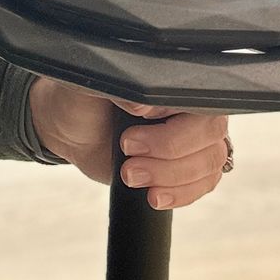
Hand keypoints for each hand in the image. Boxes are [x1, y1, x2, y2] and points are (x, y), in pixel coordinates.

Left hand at [28, 75, 231, 212]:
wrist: (70, 130)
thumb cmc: (81, 100)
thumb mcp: (90, 87)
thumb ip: (118, 89)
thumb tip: (141, 104)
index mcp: (174, 83)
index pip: (198, 101)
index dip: (171, 122)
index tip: (134, 125)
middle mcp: (192, 109)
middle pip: (208, 136)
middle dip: (167, 152)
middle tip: (127, 150)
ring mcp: (196, 140)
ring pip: (208, 164)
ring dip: (170, 176)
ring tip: (130, 175)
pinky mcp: (189, 168)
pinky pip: (203, 186)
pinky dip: (179, 194)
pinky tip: (153, 196)